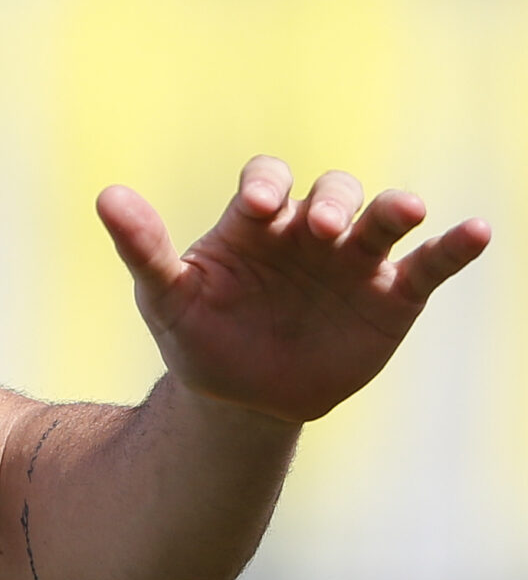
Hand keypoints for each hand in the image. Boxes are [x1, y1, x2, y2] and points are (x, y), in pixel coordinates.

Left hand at [96, 156, 489, 422]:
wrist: (241, 397)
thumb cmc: (198, 334)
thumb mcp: (165, 295)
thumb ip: (143, 247)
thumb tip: (106, 195)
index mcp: (254, 221)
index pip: (266, 182)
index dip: (267, 186)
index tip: (261, 208)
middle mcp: (308, 230)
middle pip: (331, 192)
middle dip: (332, 202)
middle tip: (322, 226)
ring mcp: (352, 260)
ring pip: (381, 218)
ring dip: (393, 208)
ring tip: (405, 208)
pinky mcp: (391, 296)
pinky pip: (428, 264)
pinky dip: (453, 247)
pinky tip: (474, 232)